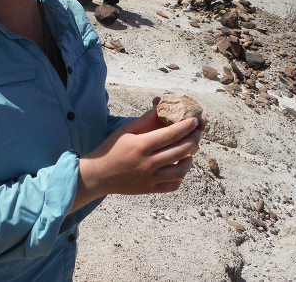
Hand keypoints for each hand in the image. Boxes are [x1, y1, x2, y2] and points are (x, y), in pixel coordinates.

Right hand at [71, 100, 204, 211]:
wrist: (98, 174)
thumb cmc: (111, 148)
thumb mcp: (125, 130)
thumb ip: (144, 120)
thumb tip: (160, 107)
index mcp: (141, 145)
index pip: (170, 134)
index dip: (185, 127)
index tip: (194, 122)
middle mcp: (147, 162)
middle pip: (179, 151)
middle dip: (193, 141)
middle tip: (198, 134)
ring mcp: (149, 178)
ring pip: (180, 171)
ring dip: (189, 160)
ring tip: (190, 152)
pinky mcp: (149, 189)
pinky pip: (172, 186)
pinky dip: (180, 177)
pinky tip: (179, 168)